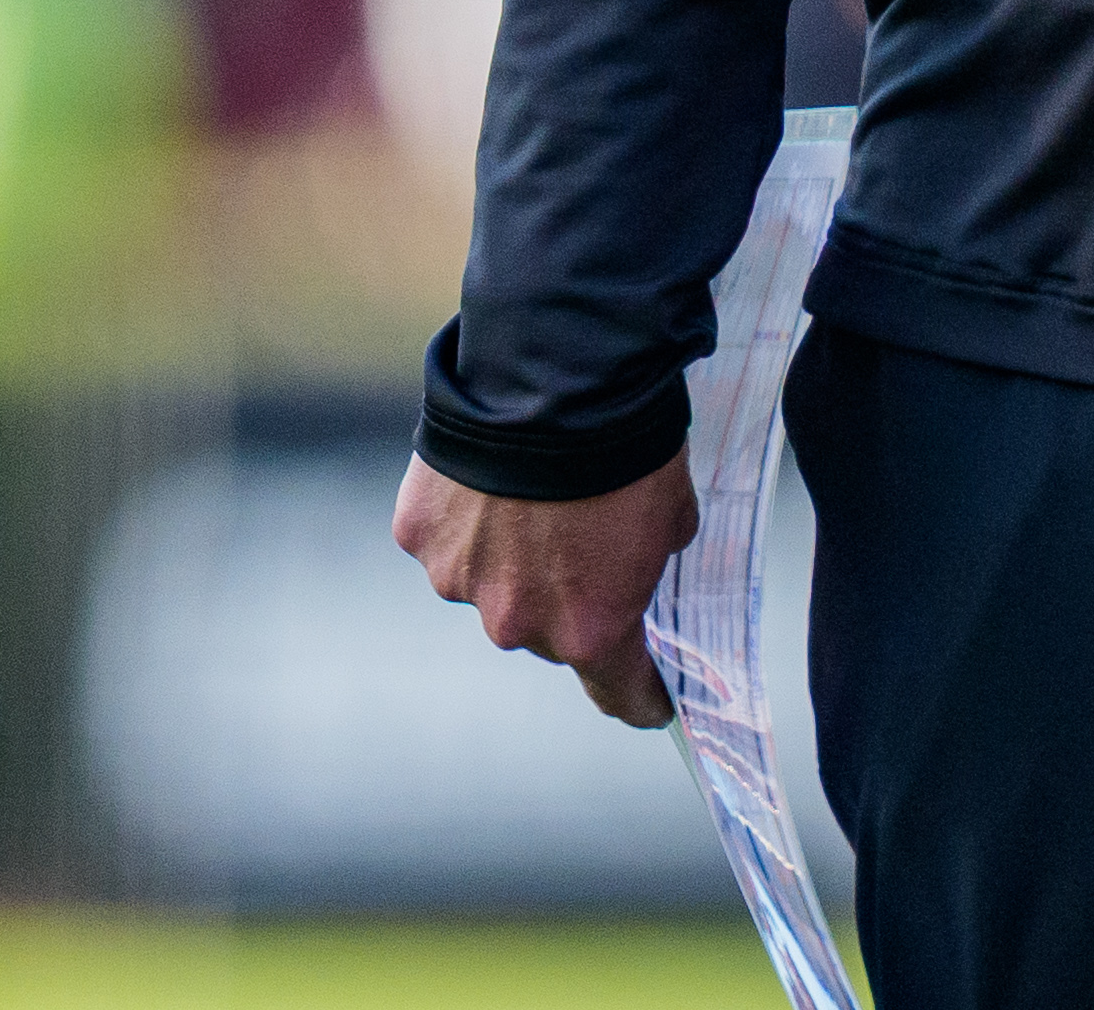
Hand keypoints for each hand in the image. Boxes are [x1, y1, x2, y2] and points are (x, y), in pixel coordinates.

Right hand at [392, 450, 699, 728]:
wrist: (556, 388)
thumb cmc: (629, 453)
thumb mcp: (673, 515)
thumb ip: (654, 554)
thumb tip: (640, 553)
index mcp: (591, 628)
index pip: (617, 690)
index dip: (639, 697)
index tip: (652, 705)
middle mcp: (518, 623)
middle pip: (545, 630)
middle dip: (567, 597)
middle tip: (584, 540)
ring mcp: (460, 583)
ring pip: (490, 584)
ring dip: (509, 554)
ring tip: (534, 496)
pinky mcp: (420, 537)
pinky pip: (447, 538)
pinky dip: (466, 518)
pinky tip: (490, 477)